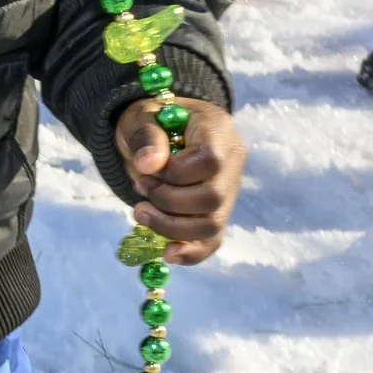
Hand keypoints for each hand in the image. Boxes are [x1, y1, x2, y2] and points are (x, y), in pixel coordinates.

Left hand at [114, 97, 244, 264]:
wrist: (155, 133)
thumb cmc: (151, 121)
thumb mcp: (141, 118)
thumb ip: (146, 137)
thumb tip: (148, 164)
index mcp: (219, 129)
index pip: (210, 161)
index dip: (176, 174)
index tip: (145, 170)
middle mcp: (232, 161)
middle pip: (213, 198)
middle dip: (168, 202)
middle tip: (140, 190)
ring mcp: (228, 189)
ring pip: (211, 225)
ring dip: (170, 226)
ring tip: (141, 212)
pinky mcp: (217, 212)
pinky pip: (212, 240)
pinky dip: (190, 252)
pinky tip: (168, 254)